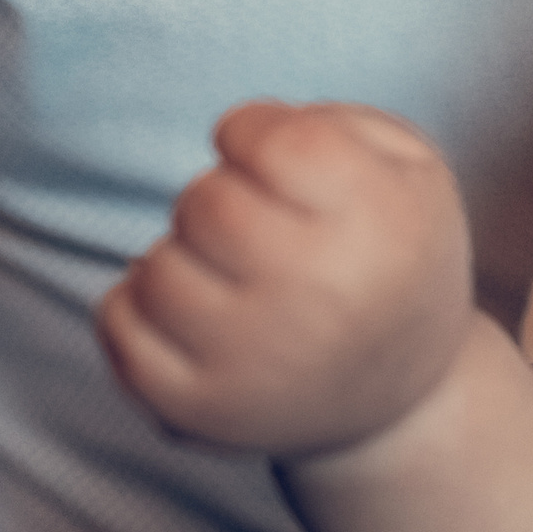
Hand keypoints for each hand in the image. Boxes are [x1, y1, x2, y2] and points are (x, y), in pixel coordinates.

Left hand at [98, 100, 472, 458]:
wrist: (403, 397)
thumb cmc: (393, 255)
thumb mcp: (412, 167)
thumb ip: (336, 123)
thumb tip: (242, 134)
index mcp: (377, 223)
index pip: (273, 144)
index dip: (253, 133)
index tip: (272, 158)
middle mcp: (319, 295)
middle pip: (206, 203)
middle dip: (218, 195)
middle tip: (254, 222)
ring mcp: (255, 360)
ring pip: (157, 267)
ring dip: (182, 253)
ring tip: (226, 272)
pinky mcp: (202, 408)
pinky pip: (120, 328)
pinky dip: (136, 304)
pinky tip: (186, 307)